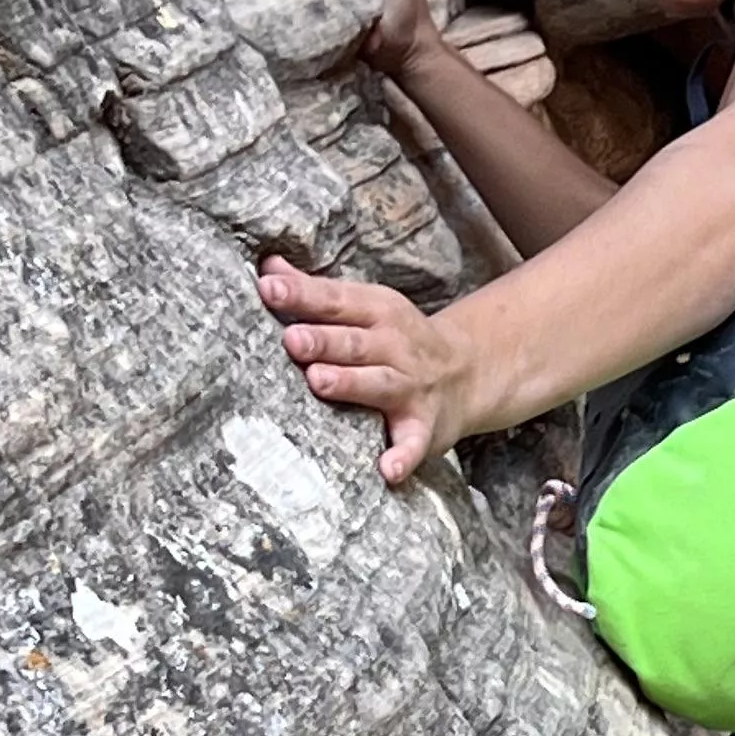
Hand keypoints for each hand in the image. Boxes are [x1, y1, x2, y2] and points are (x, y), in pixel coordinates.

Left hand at [257, 259, 477, 482]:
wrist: (466, 373)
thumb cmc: (395, 340)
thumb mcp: (364, 306)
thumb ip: (316, 290)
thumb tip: (268, 265)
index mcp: (377, 311)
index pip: (335, 300)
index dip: (302, 293)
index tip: (267, 286)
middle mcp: (395, 346)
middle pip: (353, 342)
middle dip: (324, 340)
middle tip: (291, 340)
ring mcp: (411, 386)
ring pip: (378, 383)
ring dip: (351, 383)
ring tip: (320, 382)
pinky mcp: (423, 426)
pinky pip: (414, 442)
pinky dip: (404, 456)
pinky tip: (388, 470)